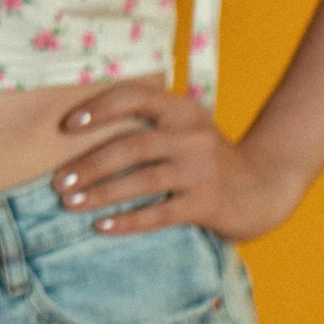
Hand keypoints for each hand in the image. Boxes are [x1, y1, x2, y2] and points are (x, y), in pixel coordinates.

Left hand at [52, 83, 306, 241]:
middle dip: (90, 164)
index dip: (99, 108)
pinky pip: (160, 213)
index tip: (66, 125)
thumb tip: (82, 137)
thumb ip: (148, 126)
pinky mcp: (207, 202)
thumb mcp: (185, 130)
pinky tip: (102, 227)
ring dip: (101, 192)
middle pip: (132, 145)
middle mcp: (191, 135)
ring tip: (71, 203)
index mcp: (181, 110)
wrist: (265, 187)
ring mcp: (201, 169)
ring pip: (142, 180)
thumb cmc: (208, 160)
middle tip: (58, 181)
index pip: (135, 97)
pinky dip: (128, 220)